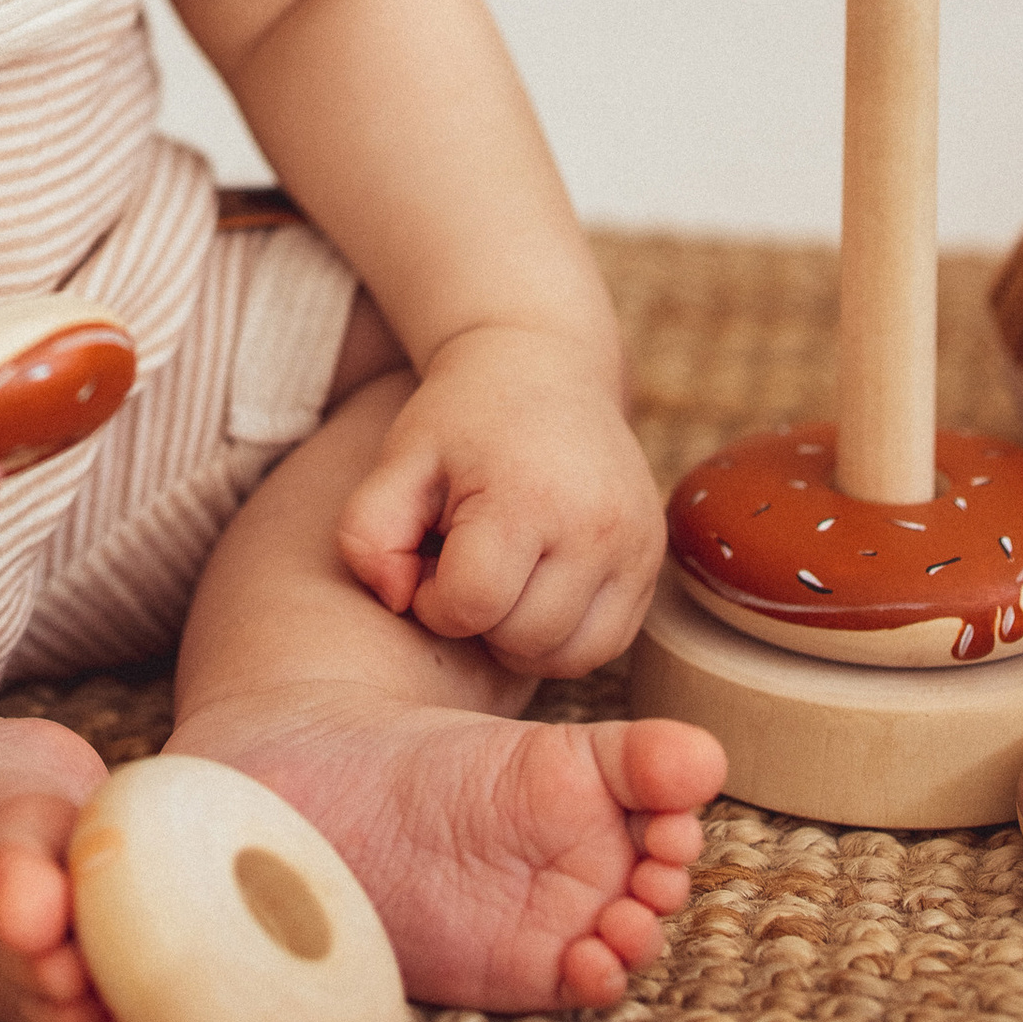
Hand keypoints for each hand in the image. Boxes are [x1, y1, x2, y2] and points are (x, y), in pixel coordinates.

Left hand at [336, 322, 663, 678]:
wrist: (544, 364)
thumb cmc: (463, 419)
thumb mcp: (400, 458)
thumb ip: (368, 533)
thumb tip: (396, 600)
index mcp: (527, 495)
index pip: (471, 605)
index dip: (433, 597)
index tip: (430, 556)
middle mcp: (595, 527)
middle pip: (523, 640)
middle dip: (478, 618)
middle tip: (464, 562)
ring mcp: (635, 547)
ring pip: (569, 658)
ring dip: (521, 637)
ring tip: (500, 575)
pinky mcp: (653, 562)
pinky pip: (605, 645)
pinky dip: (563, 636)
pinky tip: (535, 585)